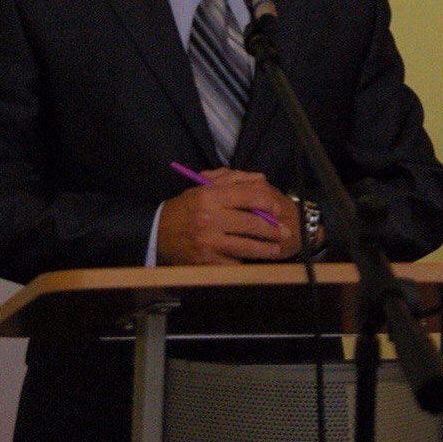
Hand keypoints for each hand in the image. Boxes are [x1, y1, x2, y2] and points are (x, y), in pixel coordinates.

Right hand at [157, 168, 301, 264]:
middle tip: (285, 232)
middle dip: (273, 229)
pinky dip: (242, 261)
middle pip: (251, 224)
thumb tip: (260, 179)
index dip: (267, 202)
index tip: (277, 208)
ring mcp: (208, 242)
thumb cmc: (184, 208)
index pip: (247, 196)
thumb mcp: (202, 187)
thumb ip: (231, 179)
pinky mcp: (206, 261)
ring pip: (246, 246)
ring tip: (275, 249)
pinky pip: (233, 262)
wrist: (157, 233)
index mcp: (209, 196)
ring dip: (266, 249)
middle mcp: (209, 218)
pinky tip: (249, 259)